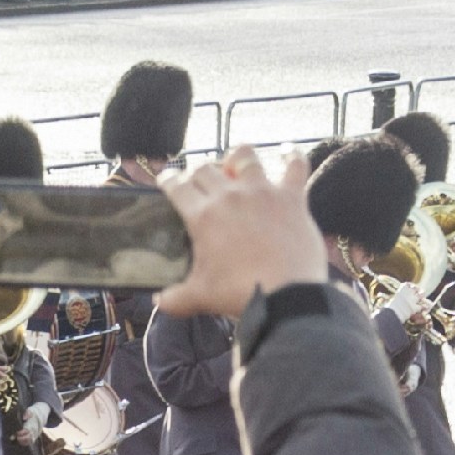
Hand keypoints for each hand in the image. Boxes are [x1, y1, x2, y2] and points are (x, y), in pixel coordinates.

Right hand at [155, 148, 327, 317]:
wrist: (284, 295)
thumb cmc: (238, 293)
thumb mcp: (199, 297)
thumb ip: (174, 298)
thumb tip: (159, 302)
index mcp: (203, 216)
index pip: (177, 186)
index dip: (168, 179)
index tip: (167, 178)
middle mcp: (230, 196)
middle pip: (206, 168)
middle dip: (198, 172)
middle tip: (199, 182)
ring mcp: (262, 192)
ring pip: (244, 156)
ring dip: (236, 158)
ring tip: (234, 164)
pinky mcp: (291, 197)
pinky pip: (294, 166)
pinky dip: (292, 156)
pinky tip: (288, 151)